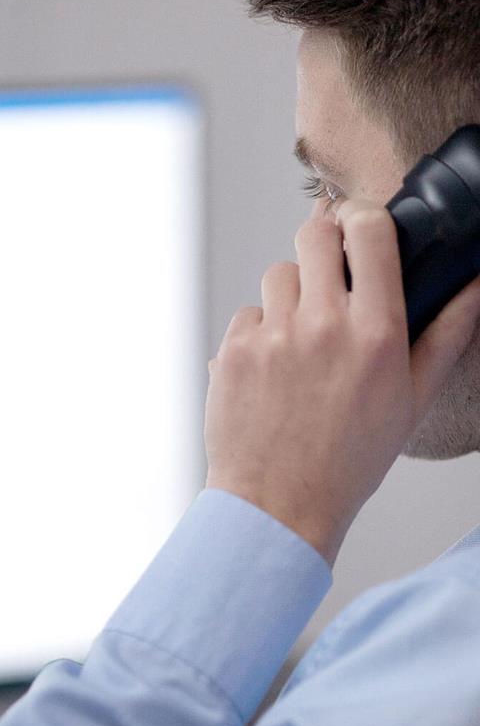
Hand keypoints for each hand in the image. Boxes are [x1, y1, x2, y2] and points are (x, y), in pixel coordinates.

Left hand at [204, 199, 479, 567]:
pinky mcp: (233, 350)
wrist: (280, 504)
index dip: (364, 221)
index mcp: (375, 332)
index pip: (369, 230)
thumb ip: (446, 334)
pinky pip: (248, 314)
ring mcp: (273, 336)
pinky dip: (259, 332)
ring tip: (300, 340)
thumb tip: (473, 286)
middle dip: (322, 244)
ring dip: (290, 294)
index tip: (361, 234)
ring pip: (278, 273)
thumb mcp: (412, 399)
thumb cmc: (349, 459)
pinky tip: (272, 370)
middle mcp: (322, 325)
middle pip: (314, 232)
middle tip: (327, 277)